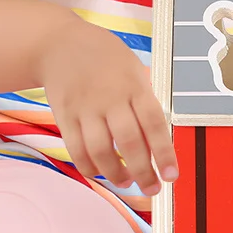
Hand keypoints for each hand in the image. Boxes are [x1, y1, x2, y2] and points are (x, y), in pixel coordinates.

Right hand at [40, 19, 176, 195]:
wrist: (59, 43)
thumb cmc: (105, 58)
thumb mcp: (134, 70)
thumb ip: (144, 101)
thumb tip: (158, 138)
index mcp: (135, 86)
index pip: (154, 124)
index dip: (165, 153)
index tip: (172, 176)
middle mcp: (111, 98)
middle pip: (129, 142)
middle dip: (143, 171)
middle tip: (152, 189)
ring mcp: (85, 108)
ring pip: (100, 150)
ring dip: (115, 173)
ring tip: (127, 182)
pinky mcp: (64, 116)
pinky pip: (76, 148)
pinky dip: (89, 166)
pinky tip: (101, 173)